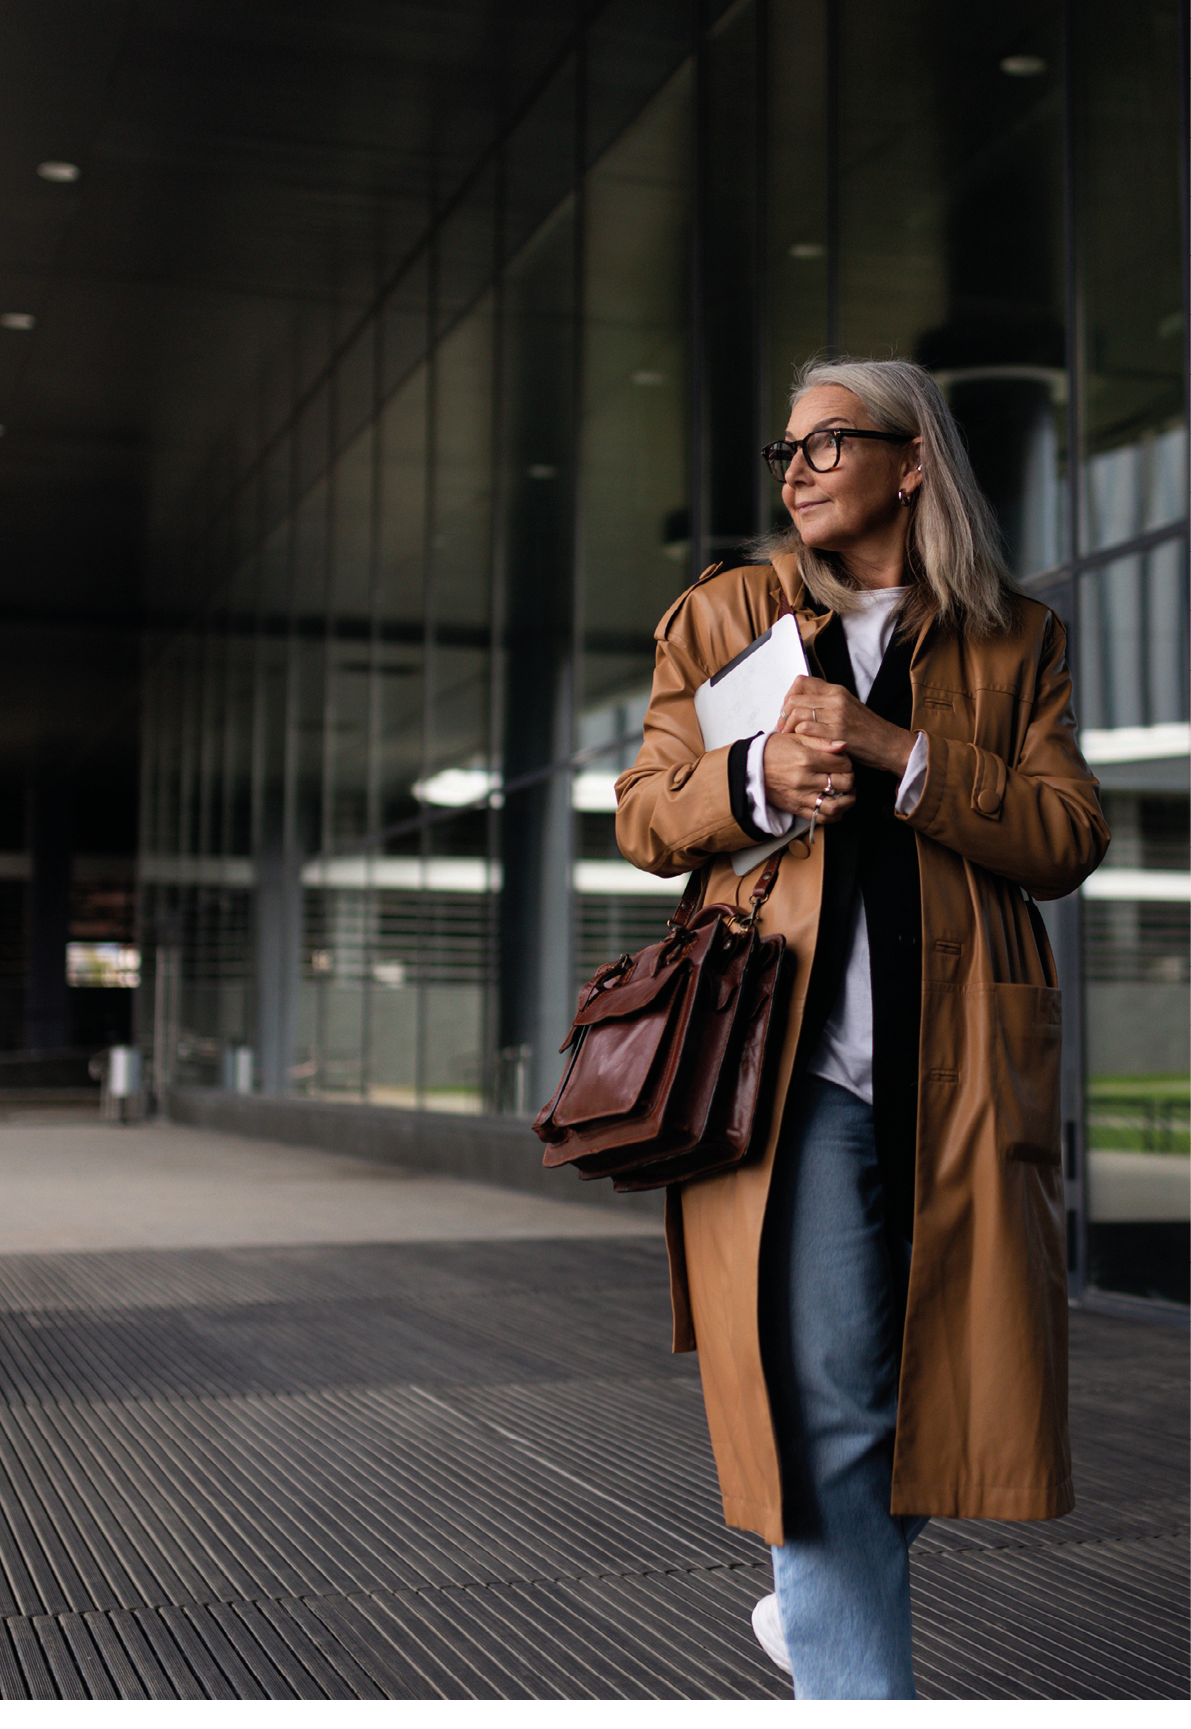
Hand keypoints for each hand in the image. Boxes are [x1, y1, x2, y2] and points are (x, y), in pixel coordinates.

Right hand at [762, 732, 854, 823]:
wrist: (751, 767)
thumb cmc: (773, 750)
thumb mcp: (797, 738)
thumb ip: (822, 741)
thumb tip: (843, 745)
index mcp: (806, 759)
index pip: (842, 764)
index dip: (848, 762)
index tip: (844, 762)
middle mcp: (804, 780)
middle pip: (842, 784)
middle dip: (850, 780)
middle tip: (847, 776)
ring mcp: (800, 797)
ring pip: (835, 806)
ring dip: (847, 802)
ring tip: (848, 794)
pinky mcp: (795, 808)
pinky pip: (820, 818)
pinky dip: (833, 815)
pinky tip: (836, 807)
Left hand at [777, 675, 913, 778]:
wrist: (889, 744)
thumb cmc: (867, 730)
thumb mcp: (847, 708)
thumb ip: (826, 704)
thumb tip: (801, 706)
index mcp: (837, 690)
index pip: (801, 682)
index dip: (788, 696)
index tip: (786, 712)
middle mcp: (835, 698)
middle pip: (794, 698)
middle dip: (783, 715)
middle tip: (782, 729)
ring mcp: (836, 714)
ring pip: (796, 713)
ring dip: (788, 727)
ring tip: (789, 738)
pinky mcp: (837, 732)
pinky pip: (805, 729)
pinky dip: (798, 737)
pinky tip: (801, 744)